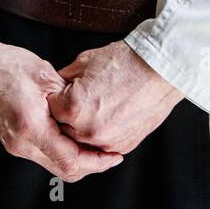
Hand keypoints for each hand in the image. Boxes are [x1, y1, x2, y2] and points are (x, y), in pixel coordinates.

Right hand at [0, 41, 123, 182]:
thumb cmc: (5, 65)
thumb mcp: (44, 74)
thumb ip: (69, 99)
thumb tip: (89, 113)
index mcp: (30, 126)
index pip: (70, 160)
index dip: (96, 162)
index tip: (113, 156)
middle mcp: (21, 143)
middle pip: (63, 169)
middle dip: (91, 164)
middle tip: (109, 152)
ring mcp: (15, 145)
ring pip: (54, 165)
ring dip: (77, 158)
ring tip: (94, 143)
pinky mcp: (14, 142)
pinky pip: (44, 155)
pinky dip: (62, 151)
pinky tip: (73, 136)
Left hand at [47, 41, 184, 154]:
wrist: (159, 70)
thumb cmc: (125, 62)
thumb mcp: (84, 62)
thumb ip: (64, 79)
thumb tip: (54, 87)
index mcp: (73, 107)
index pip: (50, 109)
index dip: (55, 98)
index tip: (61, 92)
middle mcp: (88, 130)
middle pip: (63, 129)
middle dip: (66, 115)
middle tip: (80, 98)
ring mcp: (106, 141)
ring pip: (81, 142)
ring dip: (82, 128)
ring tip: (96, 106)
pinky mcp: (123, 146)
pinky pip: (102, 146)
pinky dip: (101, 134)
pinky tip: (108, 115)